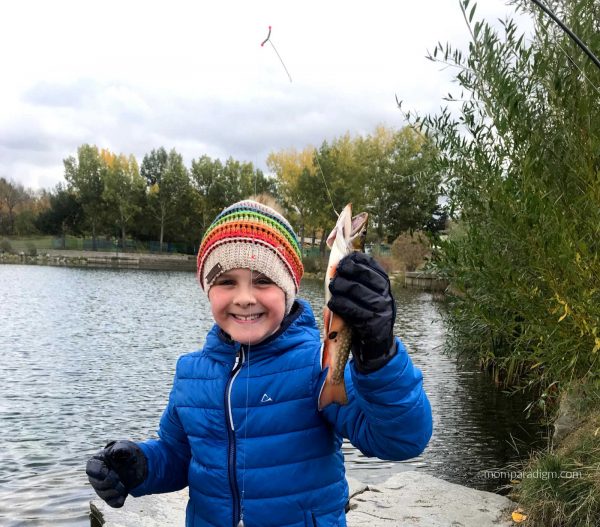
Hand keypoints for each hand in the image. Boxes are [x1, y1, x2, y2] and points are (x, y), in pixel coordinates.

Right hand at [86, 440, 147, 507]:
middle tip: (119, 478)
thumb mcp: (124, 447)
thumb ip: (119, 448)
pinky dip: (116, 501)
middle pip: (97, 484)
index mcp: (97, 462)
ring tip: (123, 486)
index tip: (108, 470)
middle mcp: (96, 477)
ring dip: (114, 491)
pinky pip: (111, 502)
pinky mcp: (112, 495)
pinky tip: (122, 499)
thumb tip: (116, 452)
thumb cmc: (125, 452)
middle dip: (108, 482)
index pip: (91, 469)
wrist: (135, 462)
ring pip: (103, 494)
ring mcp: (103, 488)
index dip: (99, 472)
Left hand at [327, 252, 396, 372]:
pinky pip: (352, 311)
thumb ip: (357, 281)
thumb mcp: (368, 296)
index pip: (370, 264)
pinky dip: (339, 305)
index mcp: (384, 284)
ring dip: (339, 288)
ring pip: (356, 291)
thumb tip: (336, 266)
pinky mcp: (372, 325)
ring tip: (332, 288)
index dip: (354, 260)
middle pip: (363, 276)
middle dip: (345, 272)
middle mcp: (385, 295)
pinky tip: (332, 304)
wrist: (377, 346)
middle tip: (334, 276)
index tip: (342, 262)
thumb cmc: (367, 315)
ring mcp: (381, 310)